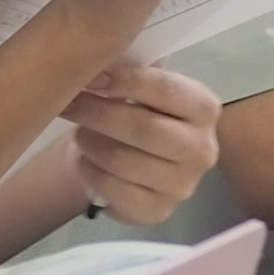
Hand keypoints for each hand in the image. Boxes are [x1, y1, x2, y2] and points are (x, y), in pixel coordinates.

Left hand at [63, 61, 220, 222]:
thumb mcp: (143, 88)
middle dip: (97, 113)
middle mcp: (203, 148)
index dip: (124, 81)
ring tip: (79, 132)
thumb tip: (95, 63)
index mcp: (204, 108)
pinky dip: (90, 171)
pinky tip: (85, 160)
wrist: (137, 159)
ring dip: (89, 143)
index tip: (90, 77)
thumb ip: (129, 73)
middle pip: (142, 128)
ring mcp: (183, 184)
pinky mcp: (158, 211)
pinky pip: (113, 189)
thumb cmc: (139, 112)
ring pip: (122, 160)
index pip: (165, 89)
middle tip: (69, 104)